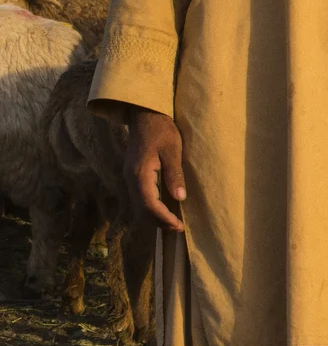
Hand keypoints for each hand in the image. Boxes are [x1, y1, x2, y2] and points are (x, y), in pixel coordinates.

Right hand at [124, 109, 185, 233]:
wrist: (145, 116)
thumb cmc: (162, 130)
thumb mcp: (172, 150)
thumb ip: (174, 174)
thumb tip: (179, 198)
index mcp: (139, 174)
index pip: (149, 204)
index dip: (163, 218)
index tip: (178, 226)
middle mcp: (130, 178)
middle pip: (141, 209)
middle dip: (159, 221)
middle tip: (178, 229)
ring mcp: (129, 177)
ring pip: (138, 205)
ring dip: (154, 216)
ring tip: (173, 223)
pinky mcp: (133, 175)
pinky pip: (139, 197)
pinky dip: (150, 207)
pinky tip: (163, 209)